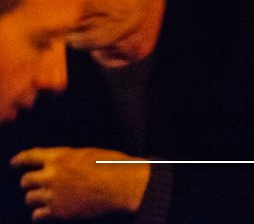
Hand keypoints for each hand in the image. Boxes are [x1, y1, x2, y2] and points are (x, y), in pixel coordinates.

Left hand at [12, 147, 149, 220]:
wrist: (122, 188)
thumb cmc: (114, 167)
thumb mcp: (91, 154)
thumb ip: (71, 159)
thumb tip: (62, 164)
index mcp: (60, 156)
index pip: (30, 156)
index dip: (19, 160)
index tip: (14, 163)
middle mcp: (51, 175)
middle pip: (26, 181)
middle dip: (28, 183)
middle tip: (31, 186)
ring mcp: (53, 195)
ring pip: (30, 198)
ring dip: (35, 199)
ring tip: (42, 200)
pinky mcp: (57, 212)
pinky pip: (37, 215)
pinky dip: (40, 214)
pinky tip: (46, 213)